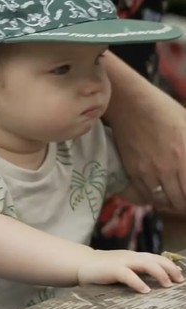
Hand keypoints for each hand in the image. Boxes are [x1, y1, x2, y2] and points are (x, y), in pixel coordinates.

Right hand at [77, 250, 183, 292]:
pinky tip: (145, 290)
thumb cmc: (103, 268)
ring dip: (159, 273)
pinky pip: (127, 274)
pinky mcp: (111, 269)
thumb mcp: (122, 265)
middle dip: (169, 268)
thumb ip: (137, 268)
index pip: (155, 257)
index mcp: (133, 256)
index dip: (169, 265)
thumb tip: (157, 275)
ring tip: (167, 284)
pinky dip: (138, 282)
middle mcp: (129, 256)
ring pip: (145, 263)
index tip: (179, 275)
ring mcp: (120, 261)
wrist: (80, 263)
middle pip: (154, 259)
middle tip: (178, 280)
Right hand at [112, 84, 185, 209]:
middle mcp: (166, 169)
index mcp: (183, 157)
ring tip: (175, 201)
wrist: (130, 104)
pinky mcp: (132, 170)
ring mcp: (147, 171)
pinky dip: (154, 199)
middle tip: (185, 201)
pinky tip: (159, 195)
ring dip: (171, 204)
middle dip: (184, 204)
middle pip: (179, 201)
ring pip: (162, 201)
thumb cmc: (164, 110)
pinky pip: (145, 194)